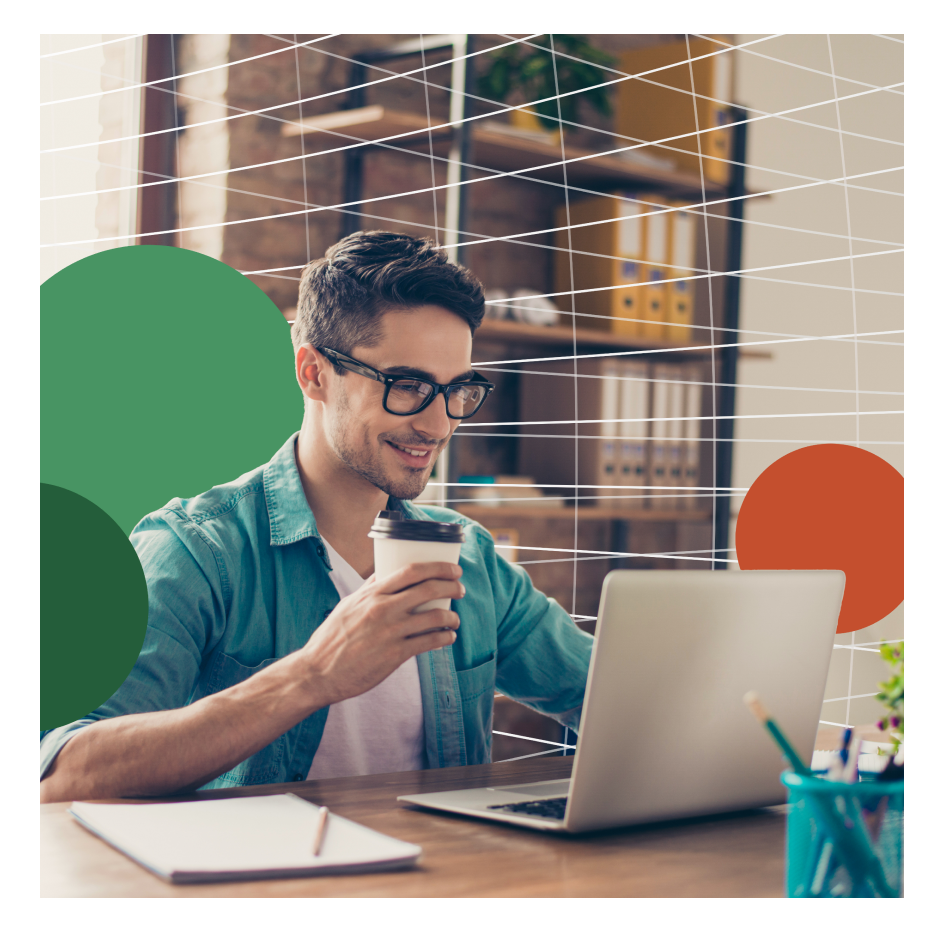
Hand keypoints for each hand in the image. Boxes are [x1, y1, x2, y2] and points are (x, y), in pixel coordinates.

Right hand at [300, 561, 463, 705]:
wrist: (318, 672)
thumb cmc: (331, 638)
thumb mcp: (348, 605)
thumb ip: (368, 589)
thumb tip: (383, 573)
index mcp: (372, 594)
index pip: (411, 571)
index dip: (438, 567)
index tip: (452, 569)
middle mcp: (383, 609)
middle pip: (428, 589)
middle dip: (451, 585)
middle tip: (460, 588)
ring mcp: (391, 632)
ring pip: (435, 617)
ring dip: (451, 616)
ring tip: (454, 619)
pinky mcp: (395, 655)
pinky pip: (429, 642)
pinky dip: (444, 638)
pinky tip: (447, 638)